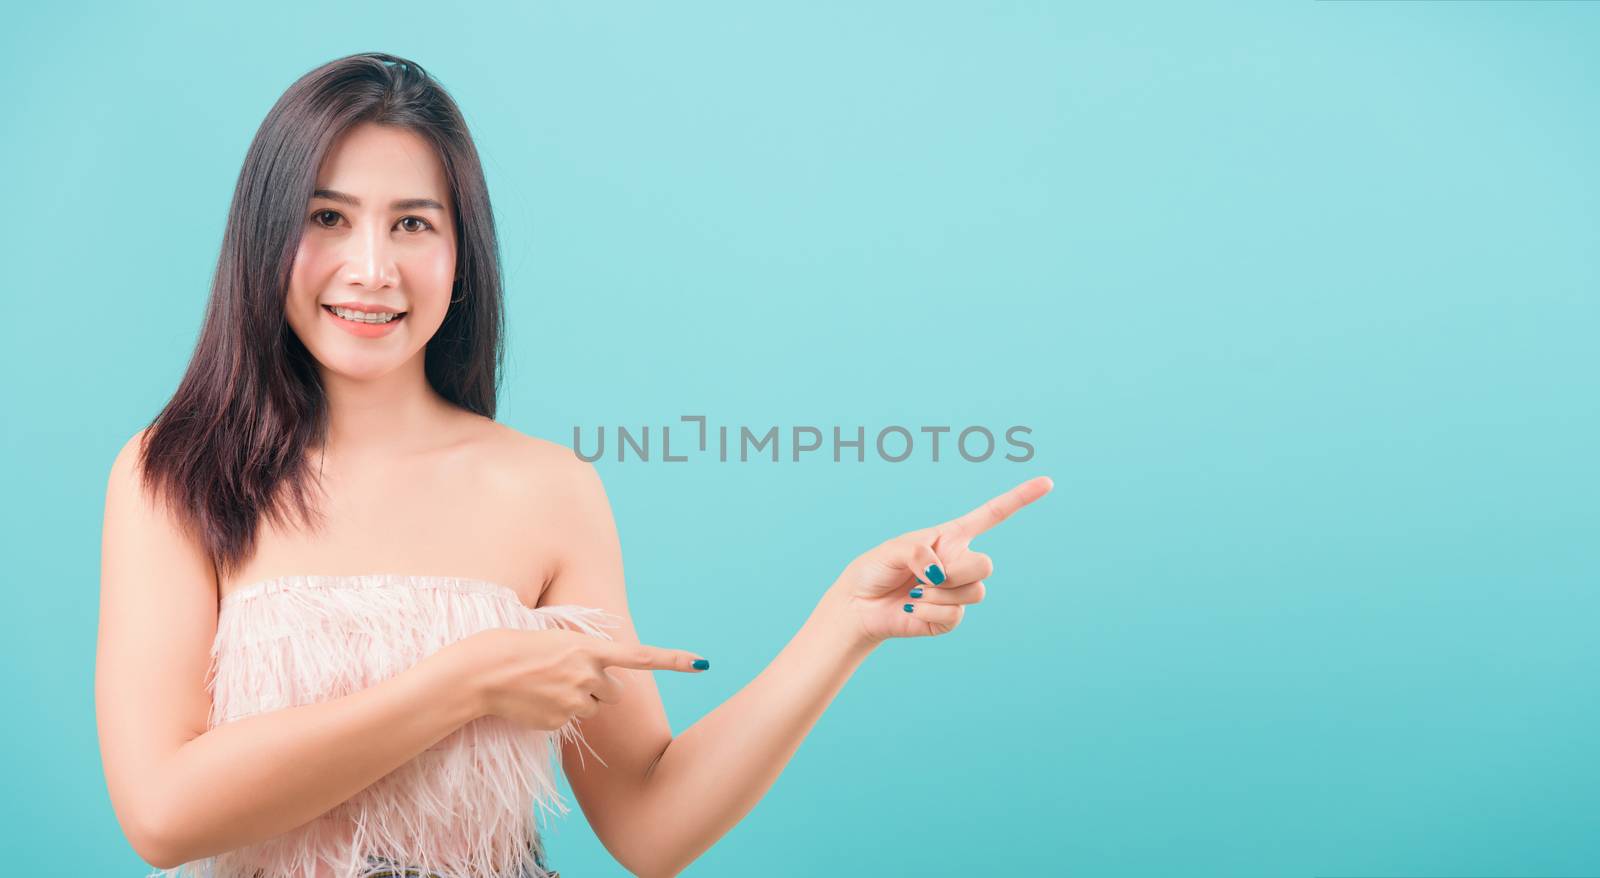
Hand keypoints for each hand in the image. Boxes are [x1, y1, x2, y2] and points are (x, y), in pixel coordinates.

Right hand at [446, 628, 708, 729]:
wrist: (483, 672)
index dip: (674, 660)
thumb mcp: (557, 640)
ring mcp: (575, 701)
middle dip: (599, 688)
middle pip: (614, 692)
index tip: (703, 663)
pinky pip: (570, 721)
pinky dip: (557, 713)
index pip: (642, 657)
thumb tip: (604, 682)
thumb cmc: (517, 648)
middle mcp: (589, 675)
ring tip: (547, 686)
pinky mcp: (560, 721)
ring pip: (593, 708)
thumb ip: (586, 656)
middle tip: (569, 678)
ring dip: (579, 700)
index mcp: (591, 649)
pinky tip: (535, 701)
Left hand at [829, 476, 1053, 646]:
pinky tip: (912, 606)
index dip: (1020, 498)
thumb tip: (939, 573)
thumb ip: (918, 551)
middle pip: (986, 565)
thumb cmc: (875, 569)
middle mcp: (959, 562)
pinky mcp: (949, 618)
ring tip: (915, 591)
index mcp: (951, 537)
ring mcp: (957, 591)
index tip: (1047, 483)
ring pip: (975, 592)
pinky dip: (930, 610)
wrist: (859, 605)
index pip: (992, 515)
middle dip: (956, 571)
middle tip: (925, 575)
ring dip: (939, 593)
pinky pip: (956, 615)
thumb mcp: (893, 548)